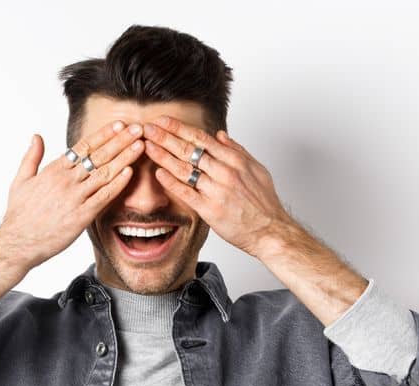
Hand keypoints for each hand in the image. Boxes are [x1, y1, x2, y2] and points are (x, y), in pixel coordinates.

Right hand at [0, 121, 144, 270]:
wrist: (18, 242)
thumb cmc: (20, 213)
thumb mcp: (21, 180)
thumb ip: (31, 157)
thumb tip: (37, 136)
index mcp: (53, 170)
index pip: (83, 146)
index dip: (103, 134)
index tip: (119, 124)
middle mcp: (66, 180)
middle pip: (98, 155)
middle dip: (120, 140)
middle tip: (138, 128)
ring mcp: (75, 197)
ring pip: (104, 173)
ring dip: (125, 158)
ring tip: (141, 145)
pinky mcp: (82, 216)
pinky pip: (104, 196)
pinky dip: (118, 183)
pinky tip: (131, 172)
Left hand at [141, 115, 294, 256]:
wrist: (271, 231)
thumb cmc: (264, 204)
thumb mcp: (257, 170)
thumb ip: (237, 151)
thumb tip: (220, 135)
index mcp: (235, 161)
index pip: (202, 138)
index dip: (179, 128)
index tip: (163, 121)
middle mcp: (225, 173)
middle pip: (189, 150)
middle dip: (165, 137)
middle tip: (147, 128)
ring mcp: (217, 191)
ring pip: (185, 169)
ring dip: (163, 156)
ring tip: (147, 146)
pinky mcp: (210, 210)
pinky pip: (186, 193)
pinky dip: (171, 183)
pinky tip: (158, 173)